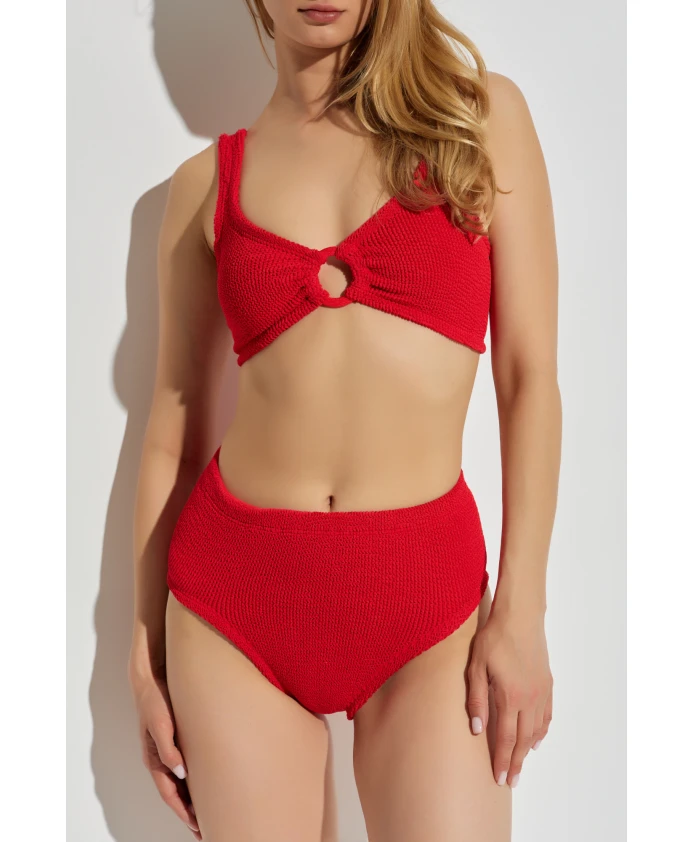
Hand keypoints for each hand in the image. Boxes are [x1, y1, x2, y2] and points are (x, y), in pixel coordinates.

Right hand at [128, 664, 200, 838]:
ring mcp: (168, 752)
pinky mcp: (177, 742)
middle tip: (207, 829)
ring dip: (193, 800)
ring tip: (209, 814)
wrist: (153, 678)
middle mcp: (161, 759)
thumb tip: (180, 772)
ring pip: (181, 784)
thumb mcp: (160, 723)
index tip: (198, 826)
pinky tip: (207, 784)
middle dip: (190, 813)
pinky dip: (195, 782)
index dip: (184, 811)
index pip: (170, 794)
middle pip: (176, 794)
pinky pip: (186, 769)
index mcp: (155, 759)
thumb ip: (168, 748)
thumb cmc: (154, 700)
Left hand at [466, 608, 552, 787]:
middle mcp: (529, 699)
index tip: (499, 778)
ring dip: (528, 749)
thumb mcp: (476, 667)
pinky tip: (536, 739)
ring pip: (536, 730)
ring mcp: (541, 692)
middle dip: (515, 762)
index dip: (502, 760)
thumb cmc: (494, 639)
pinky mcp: (547, 684)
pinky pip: (547, 715)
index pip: (505, 738)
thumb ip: (476, 699)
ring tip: (520, 763)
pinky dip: (542, 731)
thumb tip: (476, 729)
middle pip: (522, 740)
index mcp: (510, 697)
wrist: (520, 617)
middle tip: (510, 781)